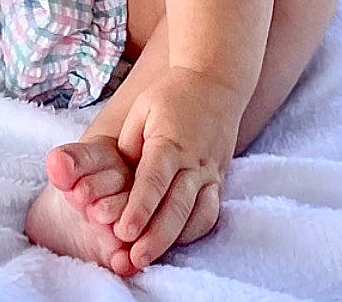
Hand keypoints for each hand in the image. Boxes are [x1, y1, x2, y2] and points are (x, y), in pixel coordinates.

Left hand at [108, 66, 245, 268]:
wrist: (216, 82)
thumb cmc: (171, 95)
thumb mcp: (142, 110)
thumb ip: (129, 144)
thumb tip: (121, 176)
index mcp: (169, 142)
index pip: (153, 181)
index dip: (139, 207)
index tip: (123, 231)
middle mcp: (193, 161)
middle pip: (176, 205)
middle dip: (156, 235)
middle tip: (136, 258)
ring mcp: (210, 172)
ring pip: (196, 213)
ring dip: (174, 239)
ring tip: (152, 258)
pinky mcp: (220, 179)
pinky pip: (210, 211)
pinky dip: (194, 230)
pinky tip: (176, 243)